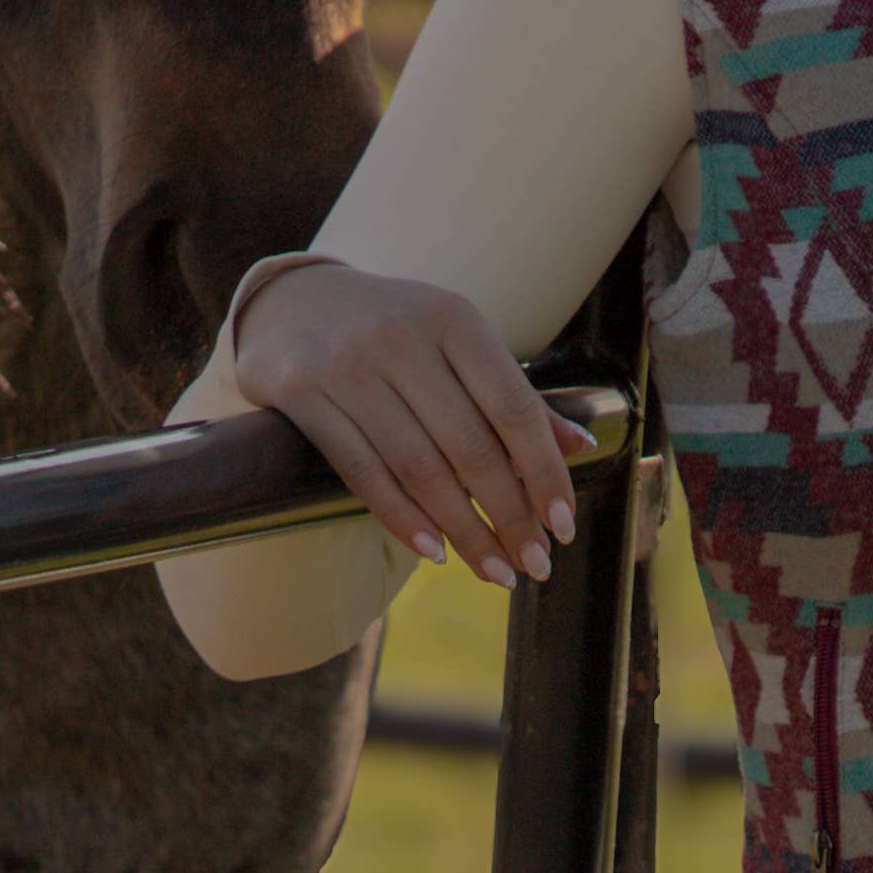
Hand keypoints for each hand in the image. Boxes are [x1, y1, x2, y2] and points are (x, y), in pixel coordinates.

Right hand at [229, 258, 589, 585]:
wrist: (292, 301)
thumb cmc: (394, 330)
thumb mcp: (455, 343)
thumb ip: (512, 395)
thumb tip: (580, 447)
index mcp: (452, 317)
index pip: (512, 408)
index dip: (544, 473)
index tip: (563, 526)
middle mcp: (400, 337)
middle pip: (469, 448)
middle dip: (509, 517)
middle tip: (535, 566)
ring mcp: (347, 365)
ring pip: (418, 469)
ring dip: (464, 532)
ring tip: (495, 572)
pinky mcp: (301, 393)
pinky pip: (362, 472)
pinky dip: (402, 519)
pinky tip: (434, 552)